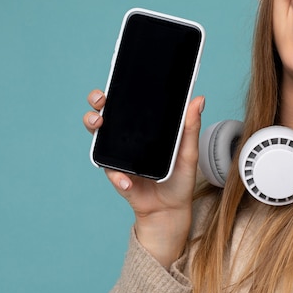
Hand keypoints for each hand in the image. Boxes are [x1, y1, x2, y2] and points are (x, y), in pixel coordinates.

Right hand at [83, 89, 204, 267]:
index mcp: (142, 129)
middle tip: (102, 101)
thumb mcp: (189, 151)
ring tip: (99, 125)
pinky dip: (118, 176)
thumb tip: (199, 99)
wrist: (172, 209)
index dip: (115, 92)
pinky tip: (127, 180)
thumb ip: (191, 126)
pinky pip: (112, 172)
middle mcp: (126, 140)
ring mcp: (119, 157)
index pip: (125, 105)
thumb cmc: (179, 178)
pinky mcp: (118, 176)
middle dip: (96, 103)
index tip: (115, 84)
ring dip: (94, 127)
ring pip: (98, 138)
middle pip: (103, 115)